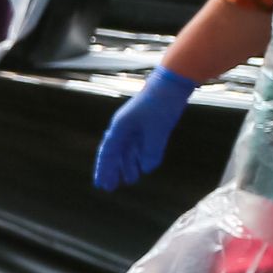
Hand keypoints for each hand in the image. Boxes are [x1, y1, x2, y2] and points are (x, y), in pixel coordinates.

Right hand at [95, 67, 196, 190]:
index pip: (108, 153)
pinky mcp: (147, 125)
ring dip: (127, 165)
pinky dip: (139, 157)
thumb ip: (150, 151)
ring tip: (130, 180)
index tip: (101, 184)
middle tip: (110, 188)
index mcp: (120, 128)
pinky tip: (143, 167)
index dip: (103, 169)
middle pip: (115, 154)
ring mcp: (135, 126)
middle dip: (112, 171)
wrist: (171, 85)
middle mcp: (124, 128)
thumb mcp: (157, 130)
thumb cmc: (160, 105)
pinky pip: (139, 145)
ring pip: (127, 151)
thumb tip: (147, 169)